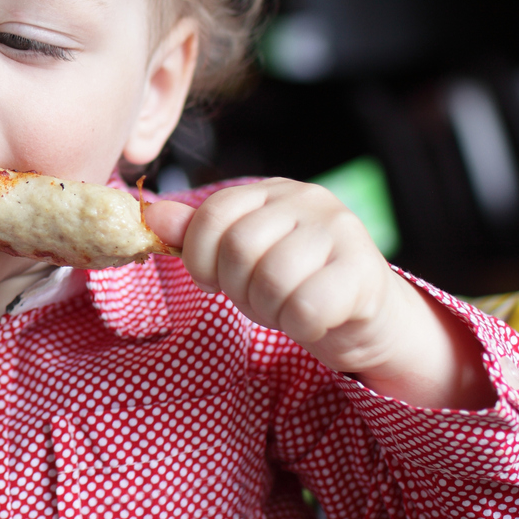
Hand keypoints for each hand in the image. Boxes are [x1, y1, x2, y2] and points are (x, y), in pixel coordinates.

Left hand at [145, 181, 490, 408]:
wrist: (366, 318)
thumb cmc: (297, 284)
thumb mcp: (243, 258)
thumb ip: (198, 235)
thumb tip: (152, 214)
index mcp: (274, 192)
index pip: (214, 212)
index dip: (201, 257)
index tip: (215, 280)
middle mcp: (310, 200)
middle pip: (240, 248)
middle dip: (239, 290)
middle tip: (260, 300)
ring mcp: (342, 232)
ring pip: (272, 279)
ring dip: (271, 310)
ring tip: (287, 308)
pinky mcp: (364, 272)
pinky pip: (306, 307)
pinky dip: (300, 326)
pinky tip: (315, 320)